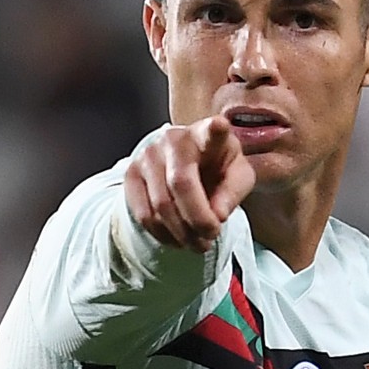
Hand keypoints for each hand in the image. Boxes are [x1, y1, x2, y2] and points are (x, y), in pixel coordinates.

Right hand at [123, 116, 255, 252]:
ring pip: (160, 206)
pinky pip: (143, 215)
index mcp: (206, 135)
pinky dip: (163, 235)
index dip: (215, 129)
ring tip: (199, 243)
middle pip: (181, 184)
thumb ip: (232, 193)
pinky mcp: (131, 174)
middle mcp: (173, 139)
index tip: (220, 125)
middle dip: (198, 219)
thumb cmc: (218, 168)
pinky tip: (178, 238)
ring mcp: (147, 155)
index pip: (211, 131)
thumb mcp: (238, 177)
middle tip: (211, 237)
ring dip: (182, 233)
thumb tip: (217, 216)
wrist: (188, 164)